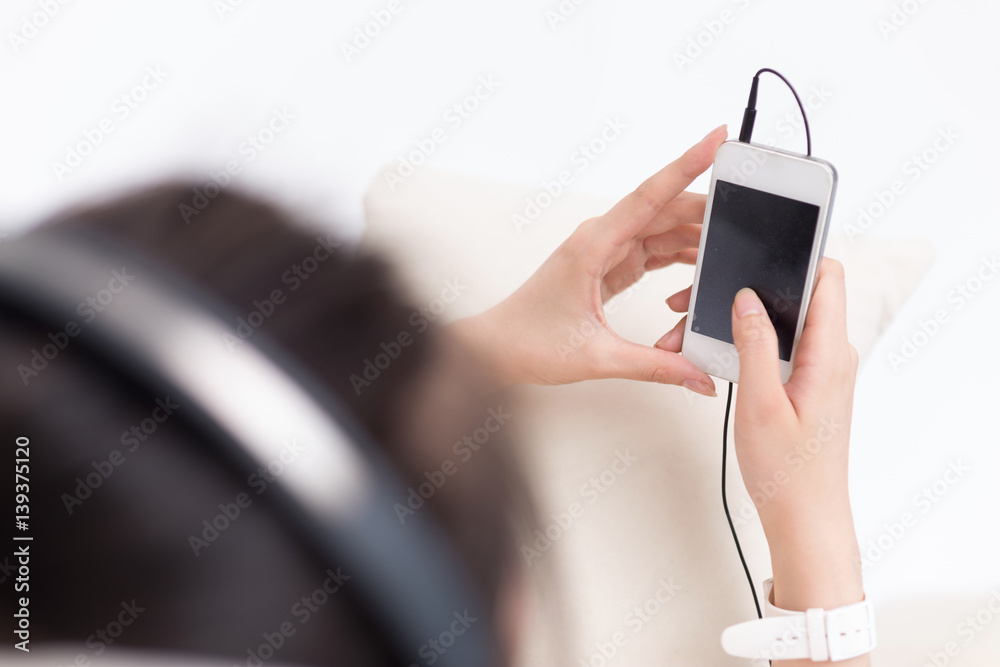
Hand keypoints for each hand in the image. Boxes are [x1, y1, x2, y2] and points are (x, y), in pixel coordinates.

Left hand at [448, 126, 726, 393]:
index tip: (714, 139)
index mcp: (592, 246)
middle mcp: (599, 239)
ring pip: (661, 229)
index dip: (685, 165)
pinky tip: (699, 265)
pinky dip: (678, 256)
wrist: (497, 349)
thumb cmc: (529, 342)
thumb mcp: (597, 357)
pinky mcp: (608, 266)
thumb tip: (698, 375)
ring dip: (694, 235)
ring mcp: (604, 251)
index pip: (648, 197)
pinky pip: (652, 250)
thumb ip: (654, 366)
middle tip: (748, 204)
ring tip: (730, 240)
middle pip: (663, 209)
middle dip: (706, 207)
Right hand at [728, 260, 867, 665]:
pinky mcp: (805, 381)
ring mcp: (819, 368)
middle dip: (745, 287)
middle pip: (796, 294)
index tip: (756, 244)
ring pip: (780, 321)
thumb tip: (745, 297)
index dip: (796, 253)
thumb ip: (754, 344)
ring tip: (688, 331)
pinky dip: (744, 341)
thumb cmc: (788, 471)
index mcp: (828, 354)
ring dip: (737, 318)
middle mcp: (830, 354)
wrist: (804, 516)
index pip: (826, 277)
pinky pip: (778, 345)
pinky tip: (711, 352)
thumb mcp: (760, 403)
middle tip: (696, 296)